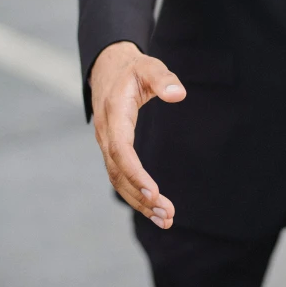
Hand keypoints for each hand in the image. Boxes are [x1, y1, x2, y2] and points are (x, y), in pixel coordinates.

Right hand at [90, 41, 185, 228]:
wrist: (109, 69)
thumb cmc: (134, 69)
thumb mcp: (149, 67)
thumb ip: (163, 79)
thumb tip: (178, 94)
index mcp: (114, 115)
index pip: (121, 151)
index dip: (136, 174)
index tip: (154, 193)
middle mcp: (106, 135)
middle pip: (119, 173)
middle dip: (142, 197)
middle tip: (168, 215)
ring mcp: (107, 145)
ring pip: (118, 181)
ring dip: (140, 203)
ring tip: (166, 220)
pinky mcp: (113, 151)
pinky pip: (121, 177)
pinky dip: (136, 195)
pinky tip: (154, 209)